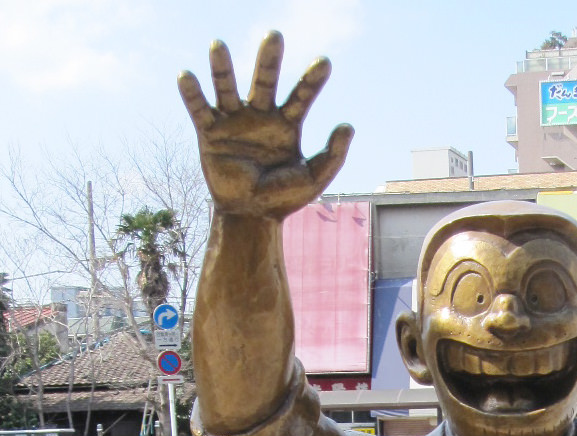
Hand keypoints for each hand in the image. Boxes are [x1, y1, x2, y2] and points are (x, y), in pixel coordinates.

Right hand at [178, 31, 352, 218]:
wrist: (252, 216)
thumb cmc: (284, 198)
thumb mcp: (314, 178)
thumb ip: (333, 155)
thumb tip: (347, 125)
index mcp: (286, 125)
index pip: (301, 97)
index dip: (312, 81)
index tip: (325, 63)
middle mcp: (259, 116)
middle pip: (264, 81)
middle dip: (269, 60)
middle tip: (275, 36)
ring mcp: (233, 122)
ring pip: (227, 88)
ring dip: (222, 68)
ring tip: (218, 45)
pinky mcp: (209, 133)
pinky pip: (199, 109)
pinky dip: (192, 94)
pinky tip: (186, 75)